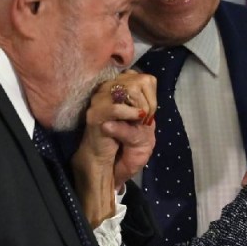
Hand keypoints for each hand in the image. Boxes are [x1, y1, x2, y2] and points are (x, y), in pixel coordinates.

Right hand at [73, 71, 156, 225]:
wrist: (112, 167)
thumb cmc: (129, 147)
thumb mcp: (145, 129)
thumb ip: (145, 110)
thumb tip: (139, 99)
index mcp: (122, 89)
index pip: (144, 78)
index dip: (151, 96)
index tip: (148, 114)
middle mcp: (110, 89)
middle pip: (138, 80)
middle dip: (148, 102)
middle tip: (143, 119)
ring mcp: (100, 99)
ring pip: (128, 88)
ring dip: (140, 108)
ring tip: (138, 121)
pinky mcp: (95, 115)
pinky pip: (115, 107)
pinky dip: (128, 114)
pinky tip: (133, 120)